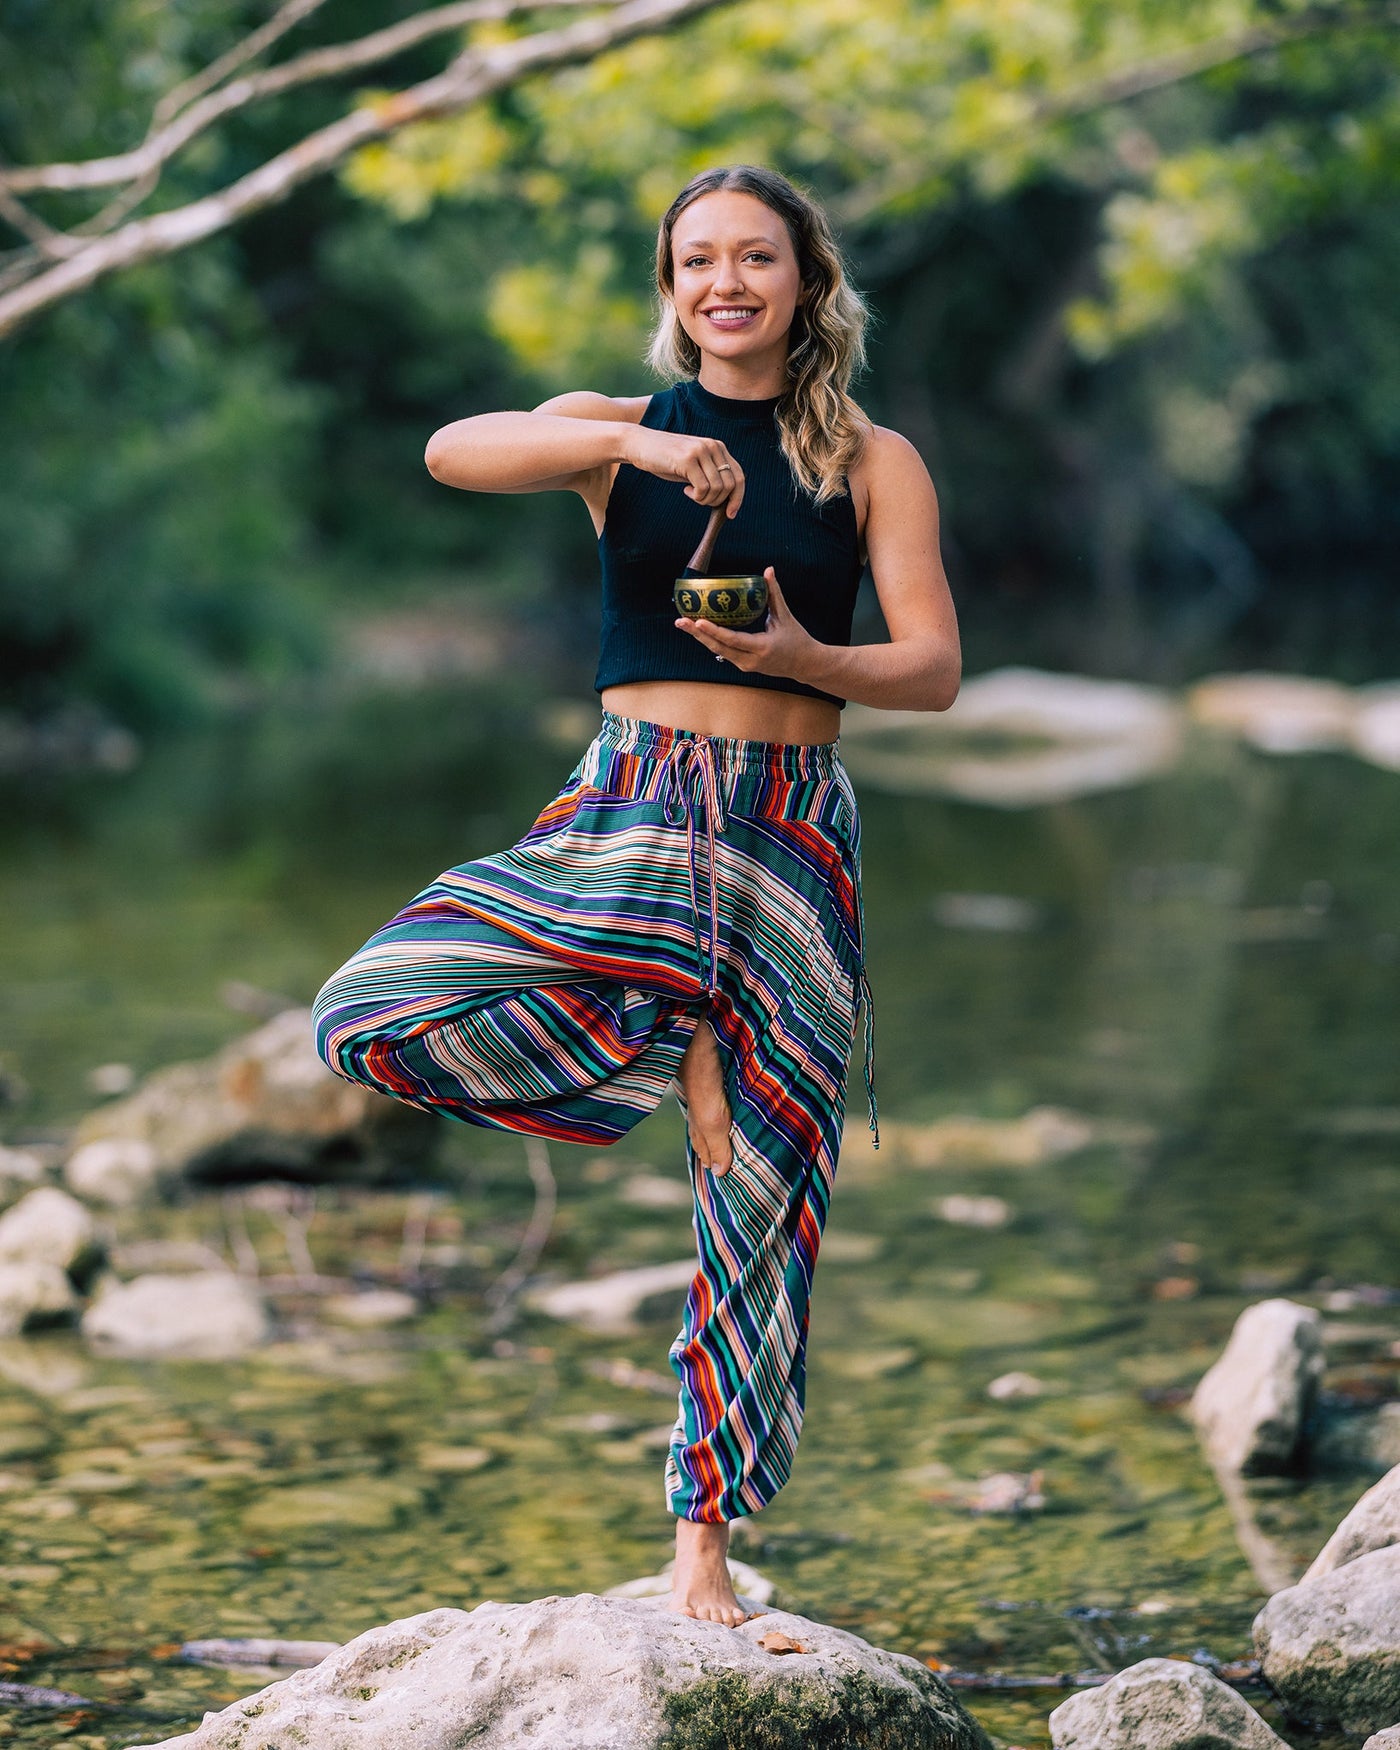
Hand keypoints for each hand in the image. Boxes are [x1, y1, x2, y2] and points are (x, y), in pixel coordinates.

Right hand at [623, 425, 744, 513]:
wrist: (640, 445)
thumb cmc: (666, 459)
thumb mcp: (694, 465)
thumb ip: (711, 475)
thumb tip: (728, 500)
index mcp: (717, 447)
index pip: (739, 476)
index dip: (738, 498)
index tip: (730, 514)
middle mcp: (713, 446)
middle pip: (730, 485)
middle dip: (717, 501)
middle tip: (700, 500)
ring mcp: (701, 451)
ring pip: (717, 488)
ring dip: (704, 499)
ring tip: (691, 493)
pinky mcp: (688, 459)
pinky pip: (703, 488)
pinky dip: (696, 496)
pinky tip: (685, 490)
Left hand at [674, 568, 819, 681]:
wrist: (805, 665)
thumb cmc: (797, 639)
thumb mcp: (785, 616)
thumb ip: (774, 593)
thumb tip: (768, 569)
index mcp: (762, 647)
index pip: (733, 639)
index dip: (714, 630)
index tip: (698, 620)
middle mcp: (750, 660)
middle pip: (718, 647)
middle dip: (697, 634)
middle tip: (680, 620)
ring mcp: (745, 665)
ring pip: (718, 651)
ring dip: (700, 637)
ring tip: (683, 623)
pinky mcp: (743, 666)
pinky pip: (723, 652)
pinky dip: (710, 640)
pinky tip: (697, 629)